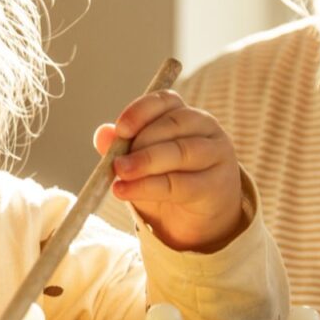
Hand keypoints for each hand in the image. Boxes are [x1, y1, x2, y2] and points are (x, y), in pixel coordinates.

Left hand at [93, 90, 246, 252]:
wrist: (199, 218)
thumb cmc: (169, 182)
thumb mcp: (142, 164)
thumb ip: (124, 148)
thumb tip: (103, 134)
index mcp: (185, 115)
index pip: (166, 101)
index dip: (142, 111)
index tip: (121, 129)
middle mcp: (205, 128)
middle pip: (174, 124)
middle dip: (142, 142)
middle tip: (117, 162)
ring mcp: (216, 154)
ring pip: (182, 151)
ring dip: (147, 163)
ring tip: (121, 174)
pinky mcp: (217, 185)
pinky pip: (183, 184)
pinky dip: (151, 187)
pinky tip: (127, 191)